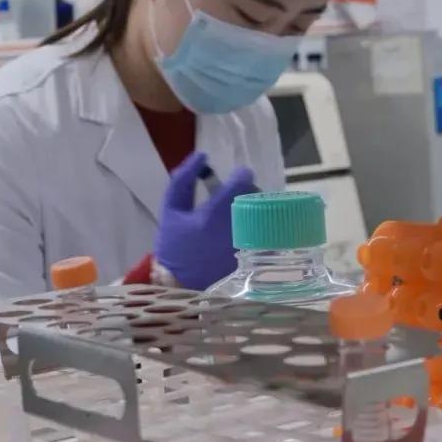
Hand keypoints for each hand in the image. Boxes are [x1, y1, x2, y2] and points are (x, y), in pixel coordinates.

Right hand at [154, 151, 256, 289]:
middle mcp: (236, 230)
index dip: (242, 175)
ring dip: (260, 209)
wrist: (180, 286)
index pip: (240, 184)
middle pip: (256, 197)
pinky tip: (254, 231)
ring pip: (266, 215)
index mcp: (213, 215)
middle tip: (239, 196)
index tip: (238, 175)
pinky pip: (271, 236)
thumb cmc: (174, 246)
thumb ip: (183, 180)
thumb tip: (202, 155)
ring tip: (247, 213)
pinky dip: (266, 229)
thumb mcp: (171, 210)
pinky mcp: (256, 260)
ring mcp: (249, 246)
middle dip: (250, 192)